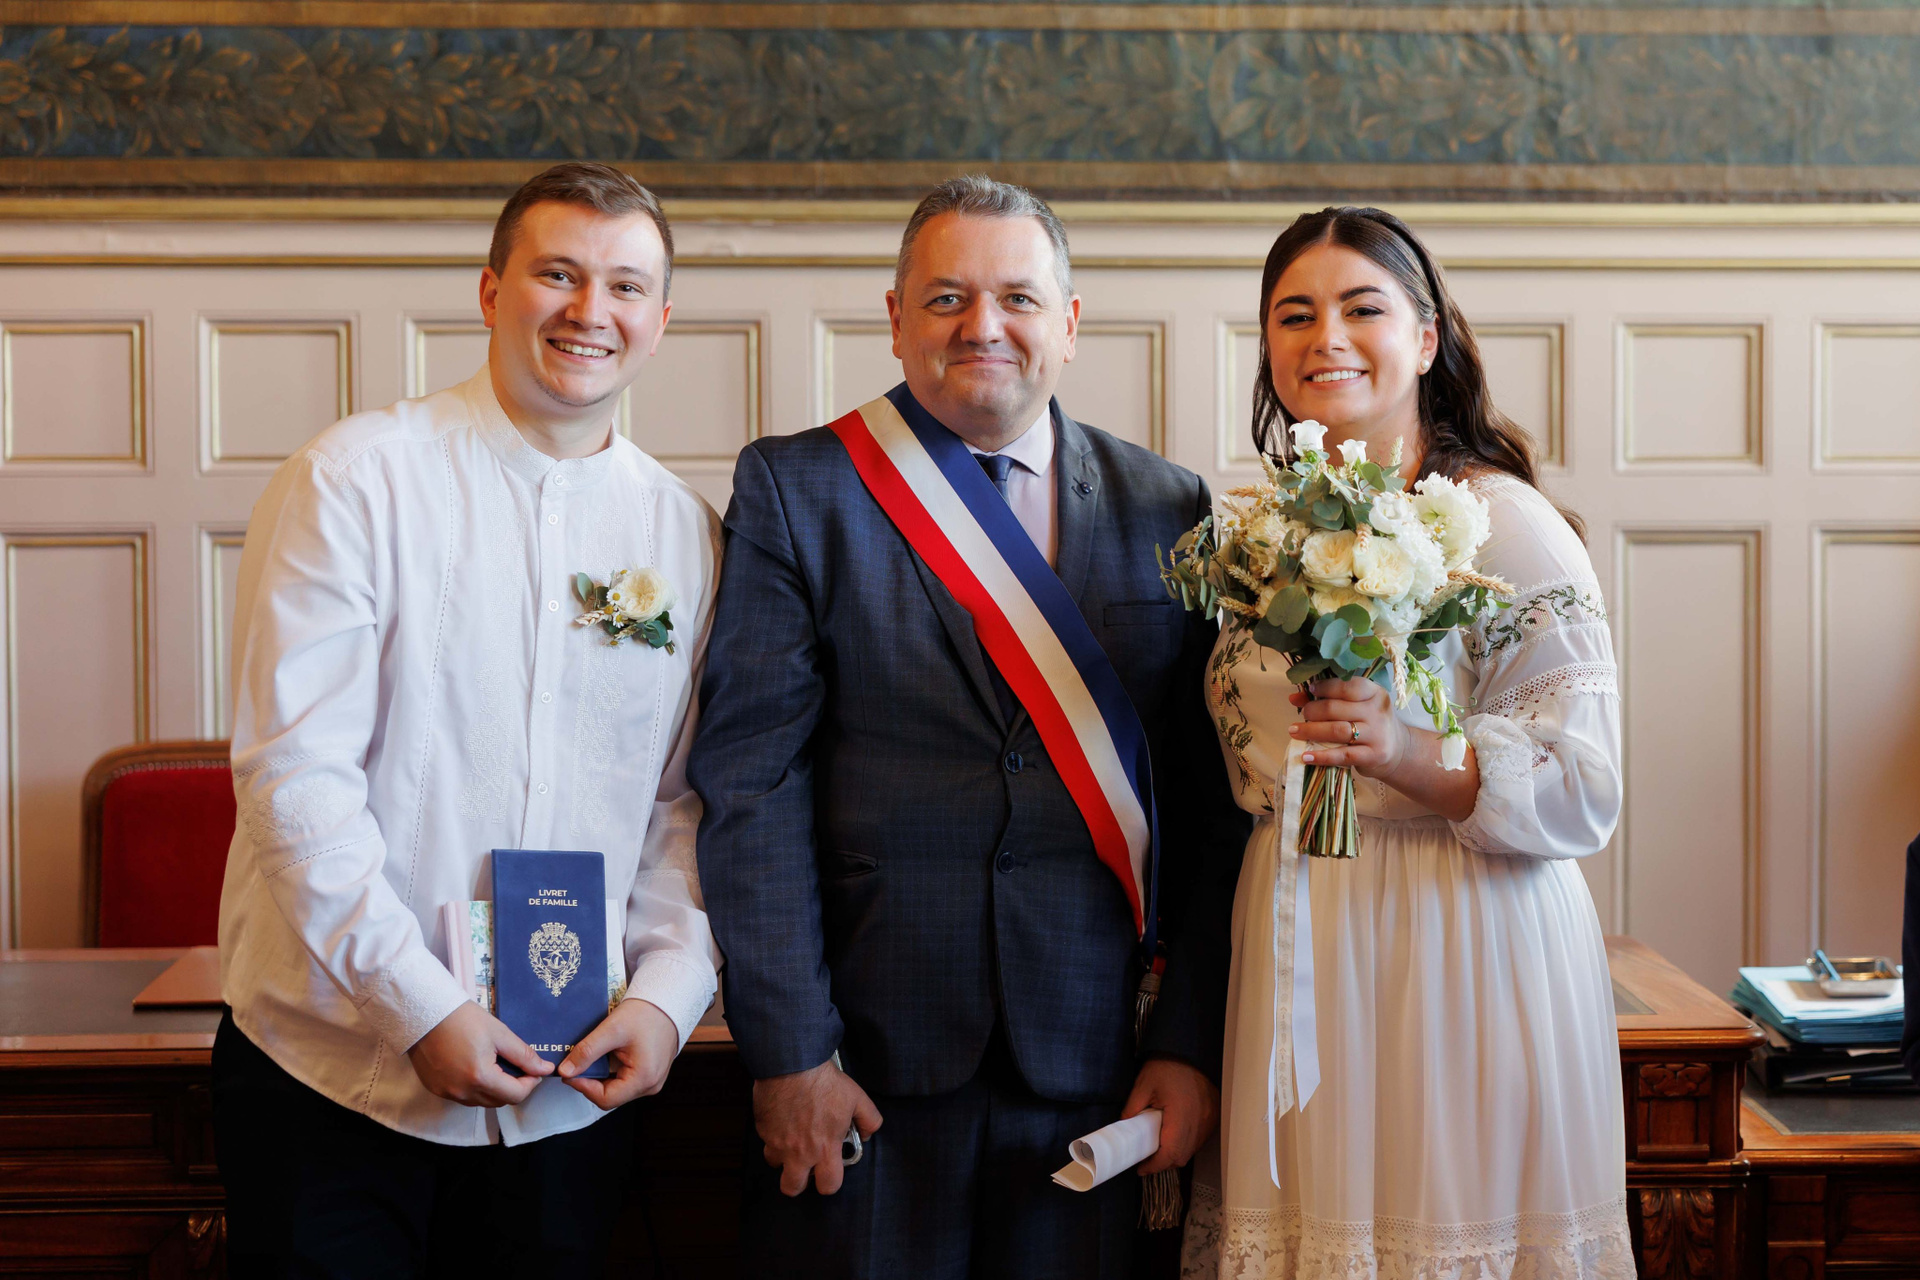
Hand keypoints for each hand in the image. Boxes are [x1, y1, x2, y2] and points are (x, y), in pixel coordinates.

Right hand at [408, 1000, 552, 1106]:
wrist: (425, 1013)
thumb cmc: (463, 1019)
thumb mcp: (499, 1034)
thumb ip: (524, 1055)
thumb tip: (545, 1069)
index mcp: (480, 1078)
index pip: (516, 1095)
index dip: (531, 1083)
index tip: (534, 1069)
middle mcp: (462, 1092)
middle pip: (499, 1101)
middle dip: (514, 1087)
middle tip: (517, 1066)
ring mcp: (447, 1093)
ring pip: (482, 1101)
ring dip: (495, 1089)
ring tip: (497, 1065)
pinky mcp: (436, 1089)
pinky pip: (464, 1097)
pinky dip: (475, 1088)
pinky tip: (476, 1068)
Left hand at [558, 998, 679, 1108]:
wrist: (667, 1001)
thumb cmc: (646, 1013)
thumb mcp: (612, 1030)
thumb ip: (587, 1051)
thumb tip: (566, 1071)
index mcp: (644, 1079)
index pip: (605, 1098)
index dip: (583, 1087)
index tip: (569, 1072)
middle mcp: (651, 1085)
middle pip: (610, 1096)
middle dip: (590, 1082)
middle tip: (576, 1064)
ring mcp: (651, 1080)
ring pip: (616, 1089)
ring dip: (600, 1077)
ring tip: (590, 1058)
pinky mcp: (649, 1073)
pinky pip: (625, 1080)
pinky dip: (610, 1071)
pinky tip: (605, 1057)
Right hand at [753, 1058, 882, 1196]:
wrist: (792, 1063)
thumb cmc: (824, 1081)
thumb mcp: (857, 1097)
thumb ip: (869, 1120)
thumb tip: (867, 1135)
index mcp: (825, 1147)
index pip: (829, 1186)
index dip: (830, 1182)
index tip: (829, 1171)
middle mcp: (799, 1151)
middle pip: (792, 1188)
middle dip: (798, 1182)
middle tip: (805, 1165)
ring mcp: (777, 1142)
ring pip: (776, 1165)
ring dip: (783, 1157)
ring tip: (793, 1139)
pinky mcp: (763, 1129)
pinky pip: (766, 1141)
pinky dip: (774, 1136)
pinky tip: (783, 1120)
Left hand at [1123, 1058, 1218, 1174]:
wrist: (1188, 1051)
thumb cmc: (1165, 1067)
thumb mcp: (1143, 1085)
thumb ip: (1132, 1109)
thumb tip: (1124, 1130)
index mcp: (1181, 1115)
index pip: (1171, 1152)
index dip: (1156, 1165)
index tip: (1142, 1169)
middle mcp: (1199, 1121)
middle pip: (1182, 1156)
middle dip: (1164, 1163)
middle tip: (1147, 1160)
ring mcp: (1209, 1119)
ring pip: (1192, 1149)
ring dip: (1176, 1154)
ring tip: (1160, 1149)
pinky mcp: (1213, 1115)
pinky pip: (1200, 1139)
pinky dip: (1187, 1143)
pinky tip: (1175, 1137)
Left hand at [1289, 676, 1407, 780]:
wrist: (1398, 751)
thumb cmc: (1371, 724)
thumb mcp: (1357, 707)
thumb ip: (1329, 699)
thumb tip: (1294, 697)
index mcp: (1375, 693)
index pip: (1346, 686)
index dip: (1324, 687)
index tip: (1310, 690)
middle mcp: (1377, 712)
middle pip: (1336, 708)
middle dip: (1312, 711)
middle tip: (1302, 714)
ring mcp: (1377, 734)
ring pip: (1337, 730)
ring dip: (1311, 730)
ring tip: (1294, 731)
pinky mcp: (1373, 755)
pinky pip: (1342, 755)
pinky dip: (1322, 756)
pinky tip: (1306, 756)